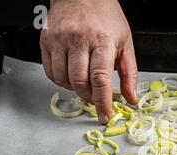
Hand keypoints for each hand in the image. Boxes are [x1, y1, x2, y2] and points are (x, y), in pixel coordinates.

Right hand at [40, 0, 137, 123]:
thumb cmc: (106, 17)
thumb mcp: (125, 42)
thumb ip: (130, 73)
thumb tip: (131, 98)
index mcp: (102, 41)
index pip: (100, 79)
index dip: (103, 102)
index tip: (105, 115)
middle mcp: (78, 40)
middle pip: (79, 82)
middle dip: (88, 96)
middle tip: (95, 96)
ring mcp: (59, 40)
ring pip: (63, 79)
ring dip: (74, 89)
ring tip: (84, 82)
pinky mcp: (46, 40)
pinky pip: (50, 72)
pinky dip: (60, 80)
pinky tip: (70, 74)